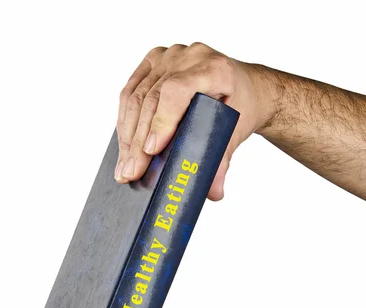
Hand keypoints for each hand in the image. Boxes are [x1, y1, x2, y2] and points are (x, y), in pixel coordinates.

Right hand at [114, 42, 273, 198]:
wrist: (243, 85)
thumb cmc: (240, 105)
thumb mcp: (236, 131)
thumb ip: (223, 159)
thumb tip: (212, 192)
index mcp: (214, 68)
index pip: (177, 91)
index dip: (161, 120)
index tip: (151, 150)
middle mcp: (189, 56)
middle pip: (151, 99)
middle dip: (138, 142)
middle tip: (131, 172)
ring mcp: (168, 56)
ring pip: (136, 98)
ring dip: (127, 137)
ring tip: (124, 168)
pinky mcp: (153, 62)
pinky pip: (129, 93)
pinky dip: (124, 123)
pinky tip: (124, 147)